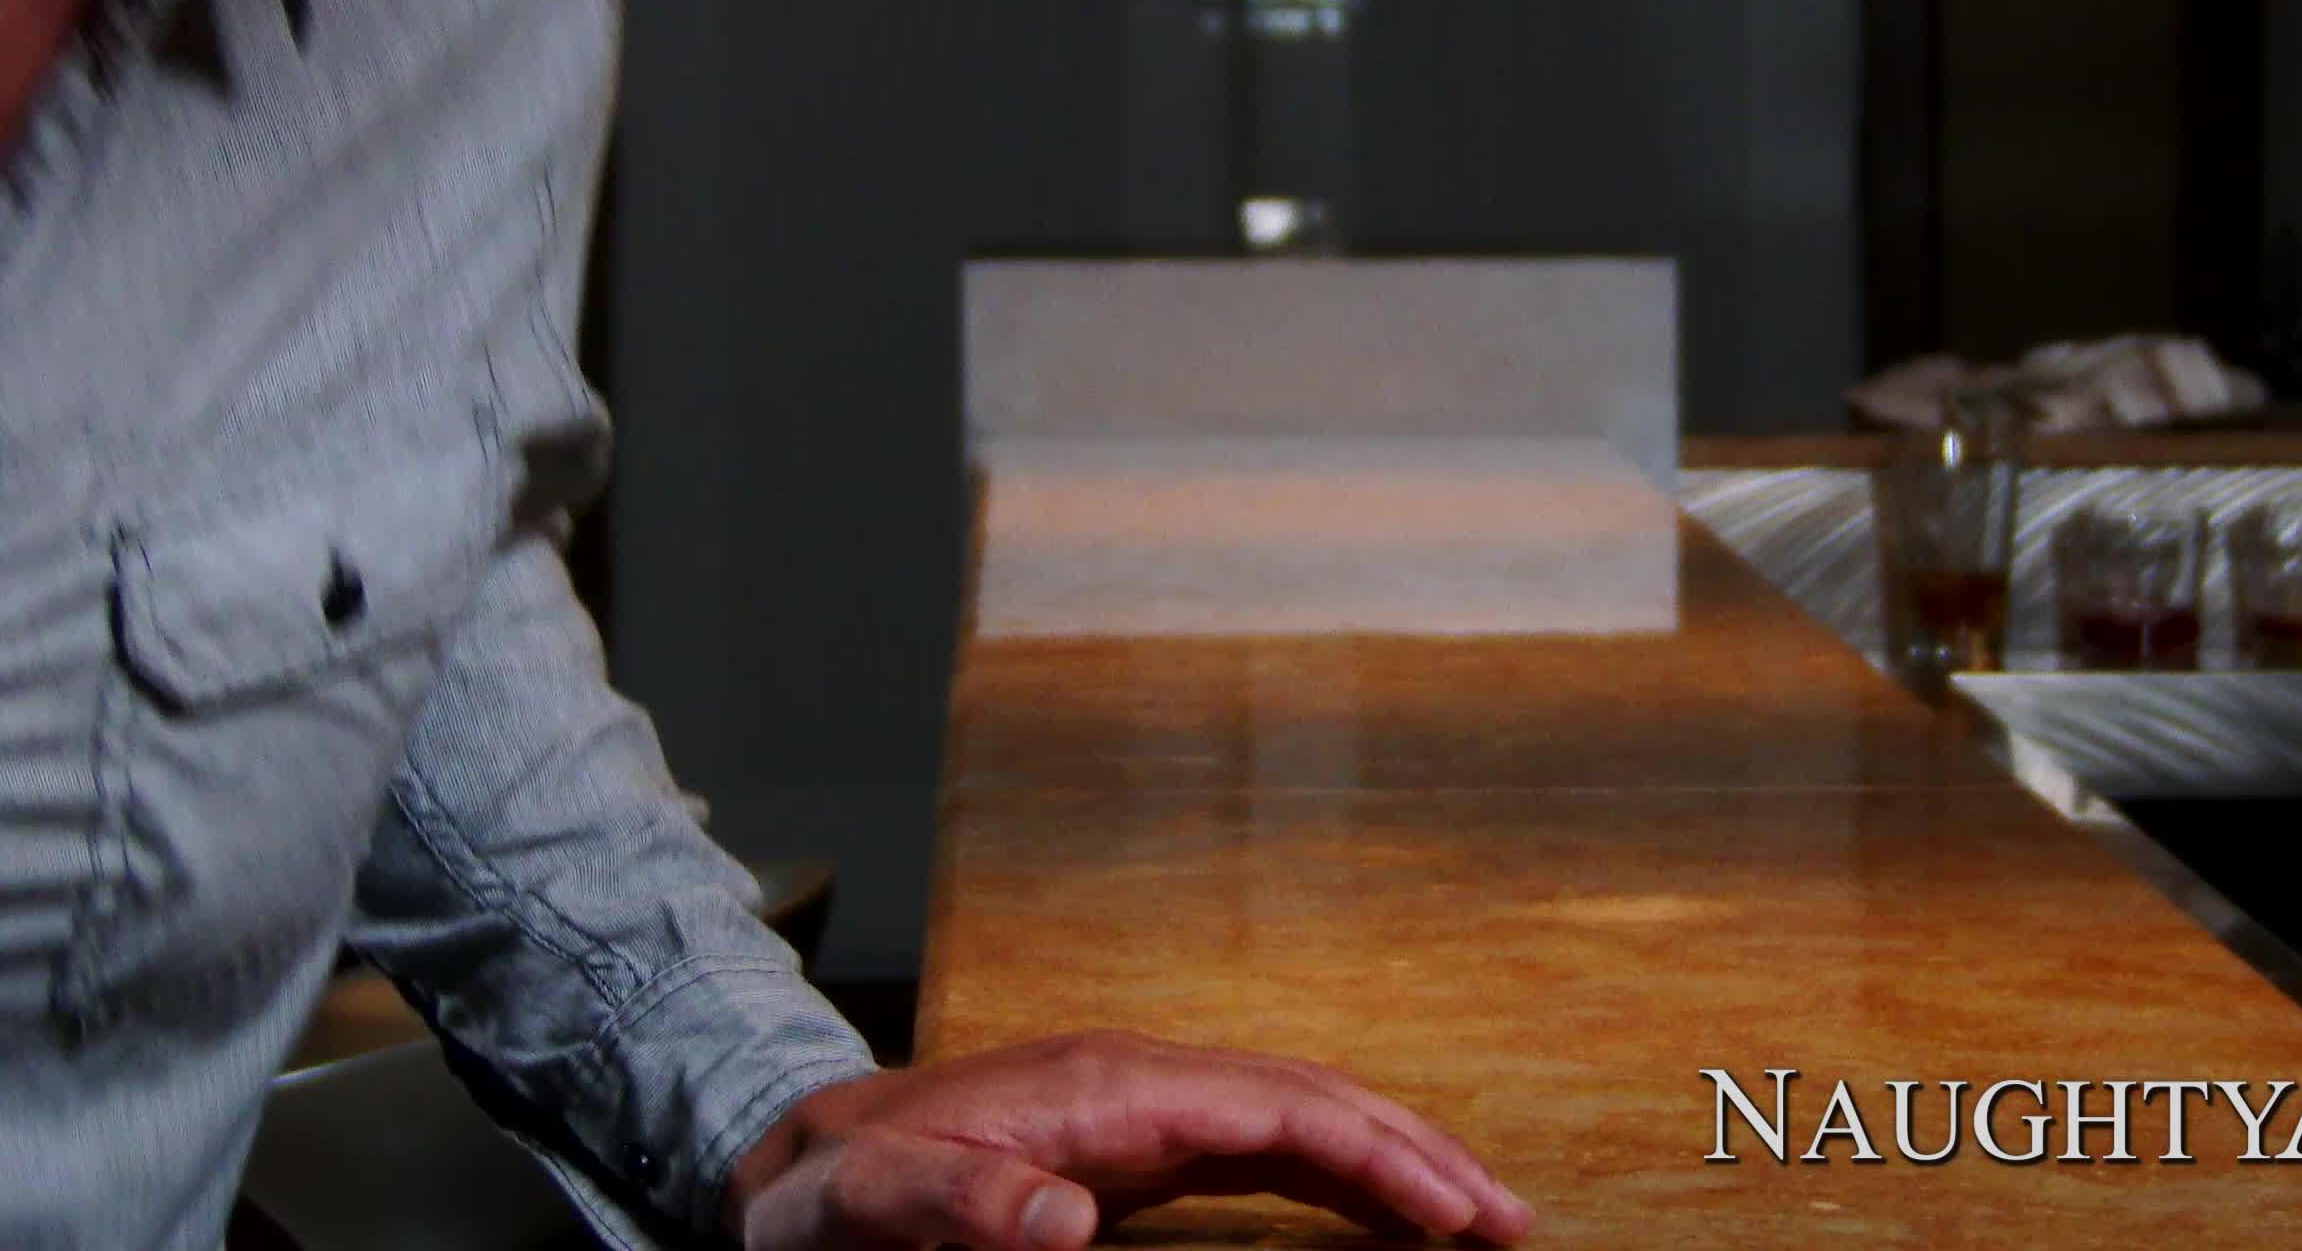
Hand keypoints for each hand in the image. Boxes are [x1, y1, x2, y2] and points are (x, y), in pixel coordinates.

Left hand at [726, 1029, 1535, 1250]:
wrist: (789, 1156)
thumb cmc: (825, 1190)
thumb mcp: (862, 1203)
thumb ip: (954, 1199)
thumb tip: (1070, 1216)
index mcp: (1100, 1087)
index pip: (1275, 1106)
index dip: (1372, 1155)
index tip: (1451, 1210)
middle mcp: (1141, 1079)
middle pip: (1316, 1098)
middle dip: (1421, 1153)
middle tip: (1512, 1221)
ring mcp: (1146, 1106)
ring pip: (1307, 1117)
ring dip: (1399, 1160)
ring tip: (1483, 1218)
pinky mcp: (1141, 1142)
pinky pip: (1270, 1149)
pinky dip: (1344, 1175)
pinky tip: (1388, 1213)